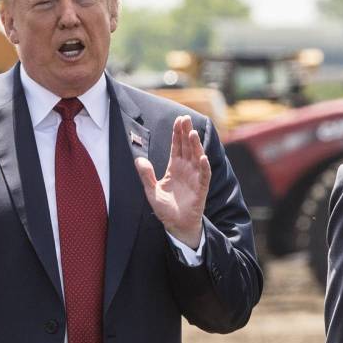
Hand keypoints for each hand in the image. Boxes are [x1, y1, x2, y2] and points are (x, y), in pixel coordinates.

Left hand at [135, 116, 209, 249]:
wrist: (176, 225)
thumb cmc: (165, 208)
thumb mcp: (151, 191)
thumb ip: (146, 175)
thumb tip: (138, 160)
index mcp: (175, 167)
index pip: (177, 146)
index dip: (177, 133)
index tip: (178, 119)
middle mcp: (186, 169)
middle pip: (187, 147)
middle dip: (186, 132)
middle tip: (185, 118)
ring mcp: (195, 178)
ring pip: (197, 157)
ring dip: (195, 145)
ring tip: (192, 133)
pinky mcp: (201, 189)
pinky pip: (204, 175)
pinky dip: (204, 166)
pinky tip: (203, 157)